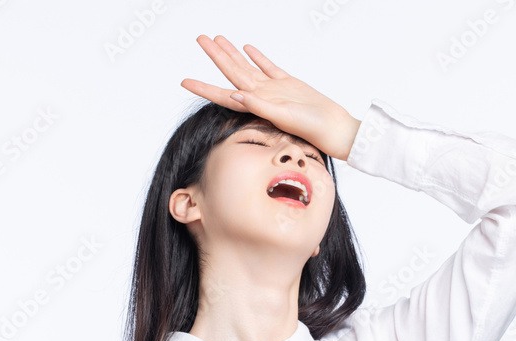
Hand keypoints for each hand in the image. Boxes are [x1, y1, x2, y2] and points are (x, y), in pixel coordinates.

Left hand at [180, 34, 361, 161]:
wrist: (332, 127)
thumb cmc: (310, 128)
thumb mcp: (282, 116)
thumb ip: (259, 105)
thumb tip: (235, 95)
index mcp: (255, 105)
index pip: (222, 94)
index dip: (203, 88)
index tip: (184, 82)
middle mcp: (259, 96)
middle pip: (231, 71)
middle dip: (215, 55)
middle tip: (200, 38)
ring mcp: (272, 88)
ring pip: (247, 66)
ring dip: (232, 53)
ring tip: (217, 38)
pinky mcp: (287, 82)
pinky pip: (267, 66)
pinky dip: (257, 57)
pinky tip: (247, 47)